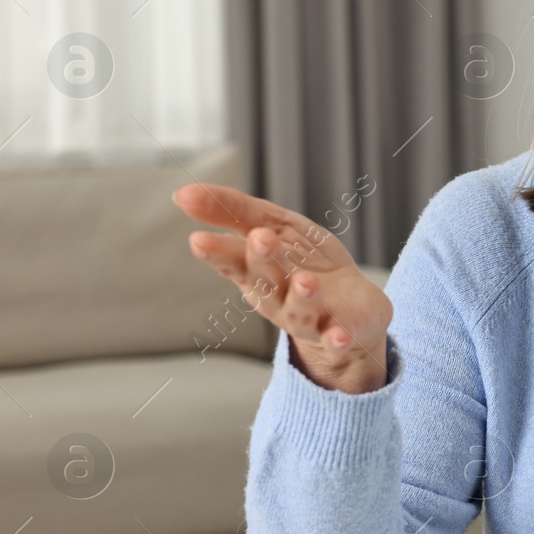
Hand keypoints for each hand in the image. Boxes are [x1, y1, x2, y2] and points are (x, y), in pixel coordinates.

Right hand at [172, 182, 392, 393]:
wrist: (351, 305)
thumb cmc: (304, 261)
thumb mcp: (273, 226)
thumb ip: (234, 210)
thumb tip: (182, 193)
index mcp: (255, 271)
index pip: (232, 258)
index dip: (218, 251)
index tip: (198, 240)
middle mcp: (276, 297)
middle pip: (266, 280)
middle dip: (263, 260)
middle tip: (262, 238)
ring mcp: (307, 317)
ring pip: (299, 309)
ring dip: (301, 296)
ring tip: (306, 280)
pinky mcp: (338, 333)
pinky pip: (336, 339)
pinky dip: (337, 339)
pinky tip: (340, 338)